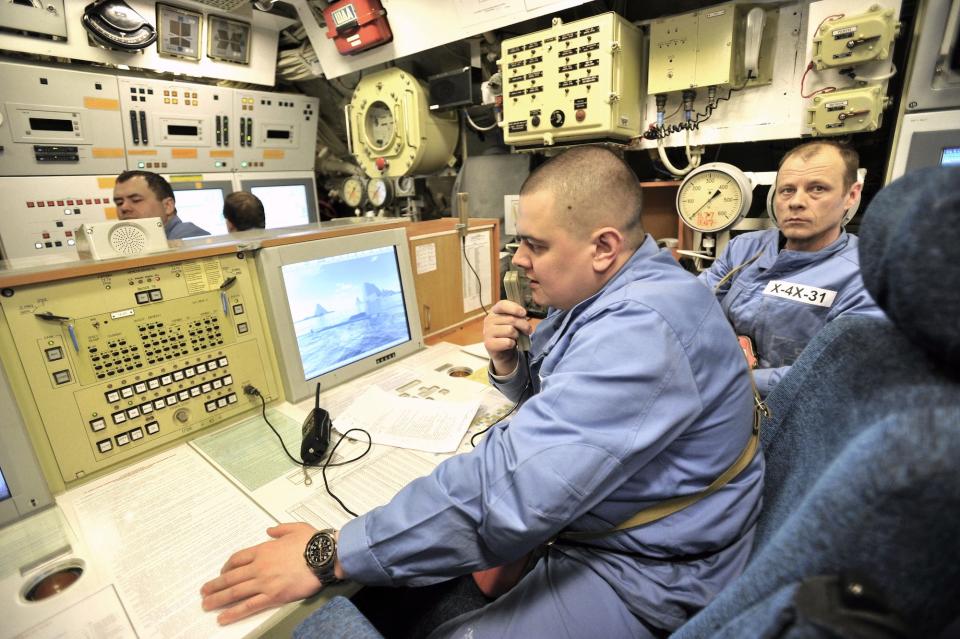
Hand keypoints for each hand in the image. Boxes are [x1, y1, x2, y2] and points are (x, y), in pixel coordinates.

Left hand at [201, 522, 322, 624]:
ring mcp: (265, 582)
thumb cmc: (313, 542)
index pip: (237, 559)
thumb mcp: (295, 528)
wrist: (325, 556)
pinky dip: (234, 612)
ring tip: (206, 605)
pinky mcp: (273, 596)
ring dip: (218, 599)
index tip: (222, 573)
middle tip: (204, 592)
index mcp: (264, 550)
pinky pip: (249, 606)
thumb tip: (269, 531)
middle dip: (215, 585)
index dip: (227, 567)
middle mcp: (260, 566)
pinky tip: (223, 617)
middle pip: (231, 577)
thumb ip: (280, 529)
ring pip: (235, 592)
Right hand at [483, 300, 530, 374]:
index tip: (524, 313)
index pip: (503, 305)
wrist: (503, 352)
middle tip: (528, 330)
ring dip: (517, 335)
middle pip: (511, 319)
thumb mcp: (513, 322)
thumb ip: (517, 316)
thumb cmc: (509, 334)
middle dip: (524, 325)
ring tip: (516, 337)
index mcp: (494, 311)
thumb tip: (523, 314)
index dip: (514, 308)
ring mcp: (487, 332)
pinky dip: (512, 344)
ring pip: (510, 330)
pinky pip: (507, 342)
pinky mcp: (488, 344)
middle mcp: (489, 320)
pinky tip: (510, 344)